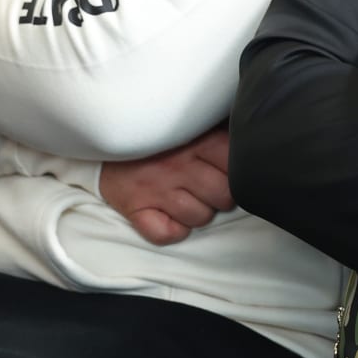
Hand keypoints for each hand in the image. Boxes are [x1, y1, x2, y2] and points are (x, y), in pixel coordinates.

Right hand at [100, 125, 232, 244]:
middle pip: (223, 196)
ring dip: (200, 213)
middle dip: (223, 197)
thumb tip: (252, 138)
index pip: (236, 165)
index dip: (239, 173)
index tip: (229, 171)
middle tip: (211, 189)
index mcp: (196, 141)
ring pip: (200, 217)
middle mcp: (178, 165)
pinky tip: (172, 217)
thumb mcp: (192, 123)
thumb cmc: (161, 135)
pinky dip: (174, 231)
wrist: (105, 141)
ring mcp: (156, 189)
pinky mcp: (135, 209)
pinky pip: (166, 234)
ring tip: (190, 199)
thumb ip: (220, 130)